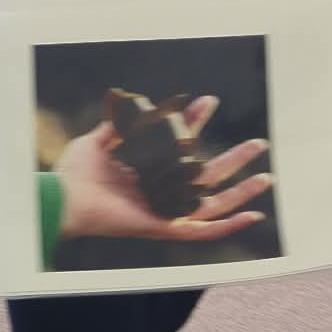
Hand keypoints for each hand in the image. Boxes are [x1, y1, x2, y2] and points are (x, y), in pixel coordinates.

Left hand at [56, 98, 272, 244]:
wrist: (64, 198)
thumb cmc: (74, 175)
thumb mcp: (98, 141)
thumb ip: (118, 126)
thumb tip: (136, 105)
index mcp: (148, 174)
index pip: (182, 147)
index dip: (196, 122)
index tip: (208, 100)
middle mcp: (159, 194)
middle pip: (207, 177)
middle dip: (235, 160)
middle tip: (259, 143)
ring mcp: (164, 211)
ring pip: (213, 204)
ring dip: (241, 191)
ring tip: (266, 176)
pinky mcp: (164, 227)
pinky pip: (202, 231)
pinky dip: (228, 225)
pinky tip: (253, 214)